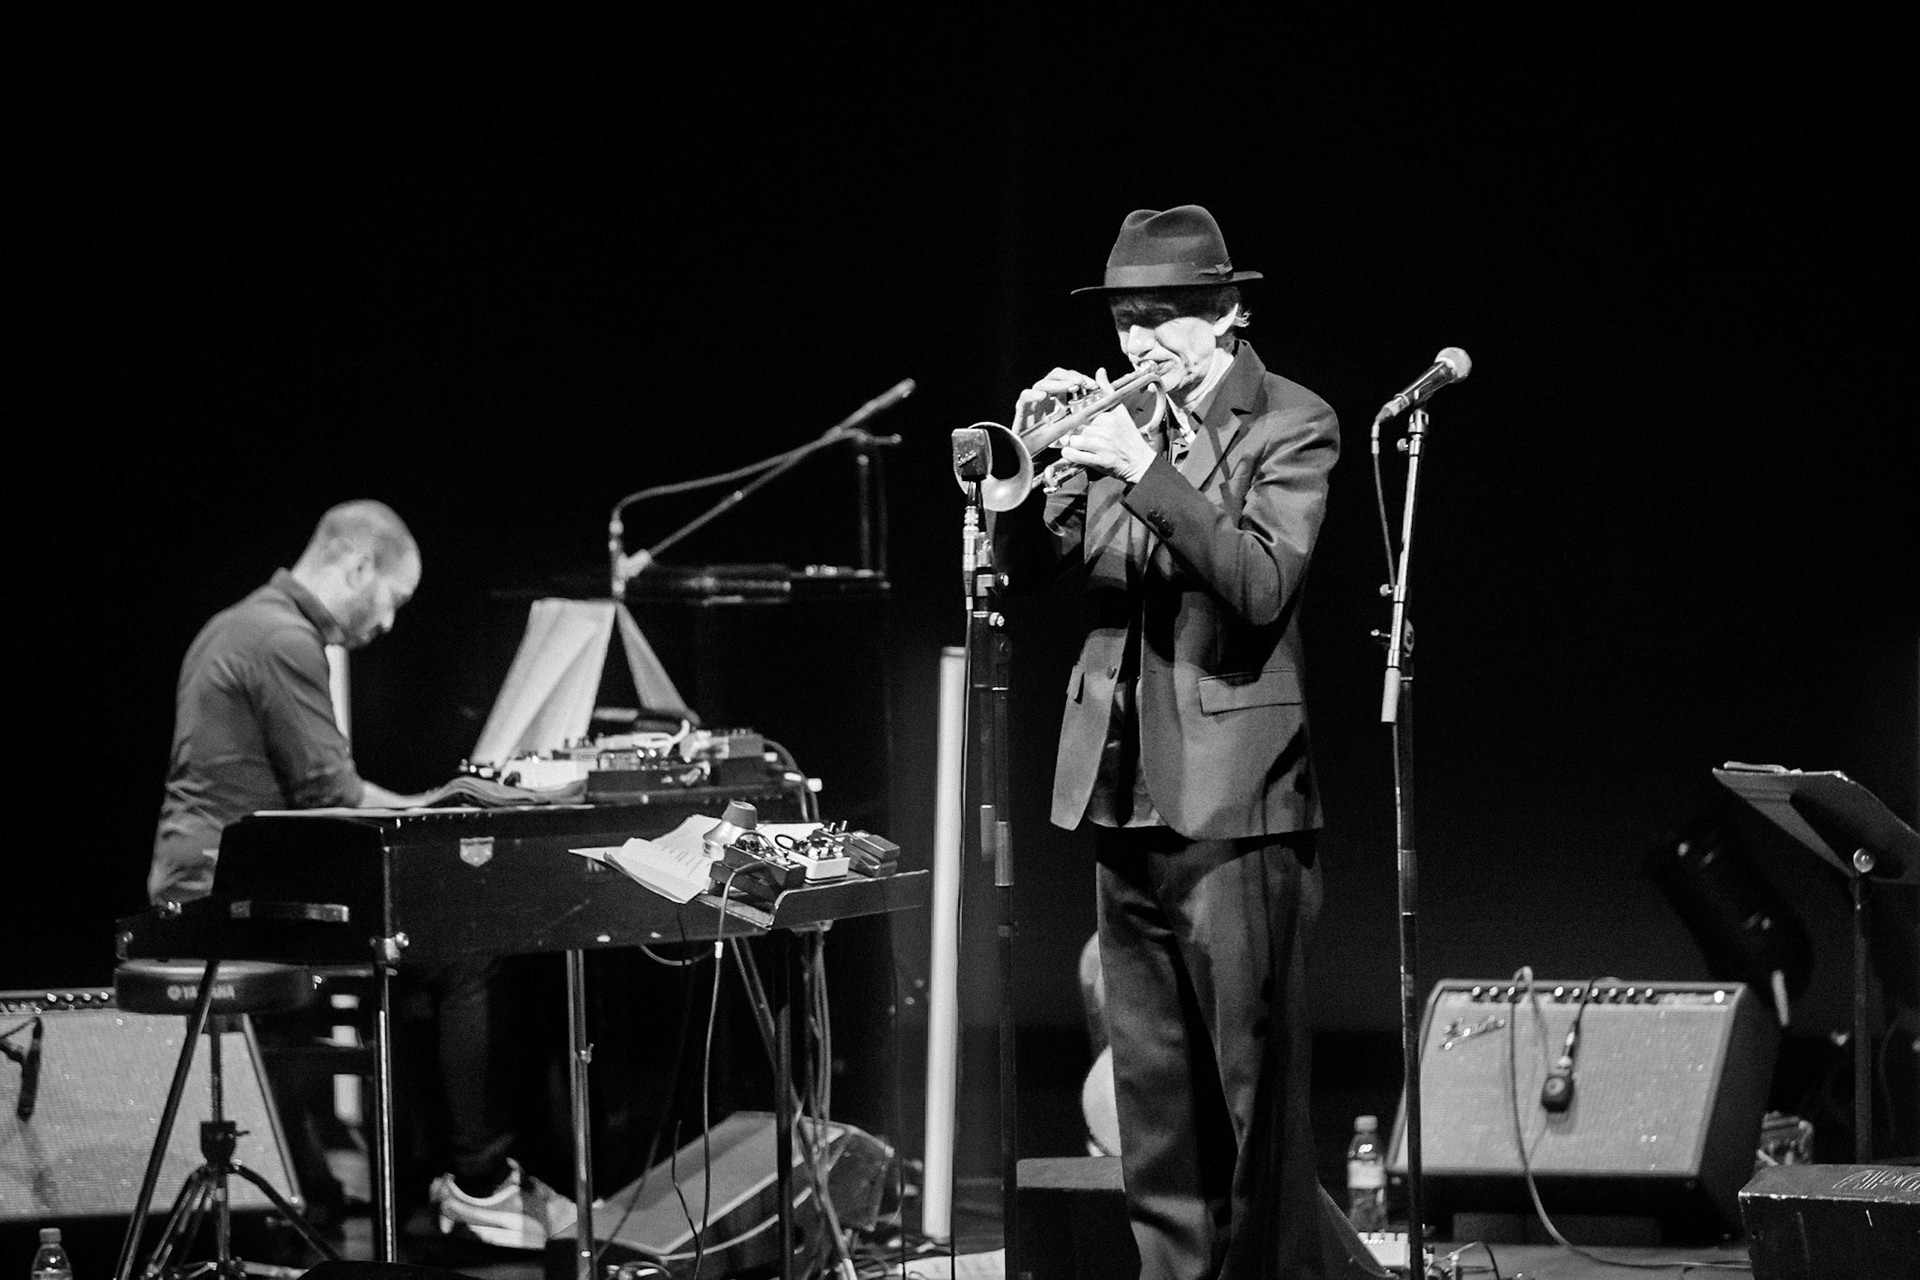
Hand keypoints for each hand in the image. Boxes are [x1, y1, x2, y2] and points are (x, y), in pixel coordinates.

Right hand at [1013, 367, 1097, 432]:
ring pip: (1042, 384)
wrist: (1032, 454)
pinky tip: (1042, 396)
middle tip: (1082, 383)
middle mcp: (1045, 396)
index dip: (1079, 378)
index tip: (1092, 385)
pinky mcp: (1022, 411)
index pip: (1068, 378)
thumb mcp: (1074, 424)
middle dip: (1070, 377)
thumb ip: (1087, 406)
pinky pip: (1025, 397)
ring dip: (1057, 384)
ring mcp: (1033, 402)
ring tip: (1070, 387)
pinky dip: (1033, 395)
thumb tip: (1100, 388)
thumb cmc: (1052, 439)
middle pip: (1055, 376)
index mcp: (1057, 396)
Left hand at [1057, 368, 1157, 482]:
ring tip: (1082, 445)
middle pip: (1076, 426)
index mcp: (1109, 416)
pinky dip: (1070, 454)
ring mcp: (1101, 446)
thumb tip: (1100, 371)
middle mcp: (1105, 430)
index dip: (1078, 417)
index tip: (1080, 422)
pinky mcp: (1097, 461)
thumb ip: (1107, 391)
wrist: (1140, 462)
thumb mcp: (1120, 411)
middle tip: (1083, 436)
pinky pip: (1072, 454)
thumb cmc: (1129, 437)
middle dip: (1075, 432)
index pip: (1082, 412)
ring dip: (1072, 444)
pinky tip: (1078, 453)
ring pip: (1072, 440)